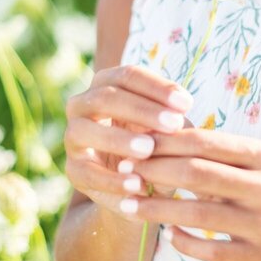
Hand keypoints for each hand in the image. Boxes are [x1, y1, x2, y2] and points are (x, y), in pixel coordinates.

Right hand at [64, 65, 194, 216]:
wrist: (138, 184)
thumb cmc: (157, 143)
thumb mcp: (168, 130)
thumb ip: (174, 122)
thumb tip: (179, 121)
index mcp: (106, 85)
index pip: (128, 75)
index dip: (157, 87)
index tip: (187, 104)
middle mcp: (82, 105)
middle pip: (105, 97)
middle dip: (141, 110)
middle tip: (173, 124)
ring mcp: (73, 136)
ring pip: (85, 130)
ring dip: (118, 139)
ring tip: (149, 150)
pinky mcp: (73, 170)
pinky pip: (87, 172)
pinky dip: (112, 180)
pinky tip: (137, 185)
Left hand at [112, 127, 260, 260]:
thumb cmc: (258, 195)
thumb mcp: (245, 166)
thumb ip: (207, 151)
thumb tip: (151, 130)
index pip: (206, 142)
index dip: (165, 143)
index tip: (132, 145)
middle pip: (200, 174)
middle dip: (155, 171)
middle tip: (123, 173)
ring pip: (200, 214)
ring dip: (157, 208)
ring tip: (129, 205)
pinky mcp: (260, 257)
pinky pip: (211, 250)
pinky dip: (184, 242)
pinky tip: (166, 235)